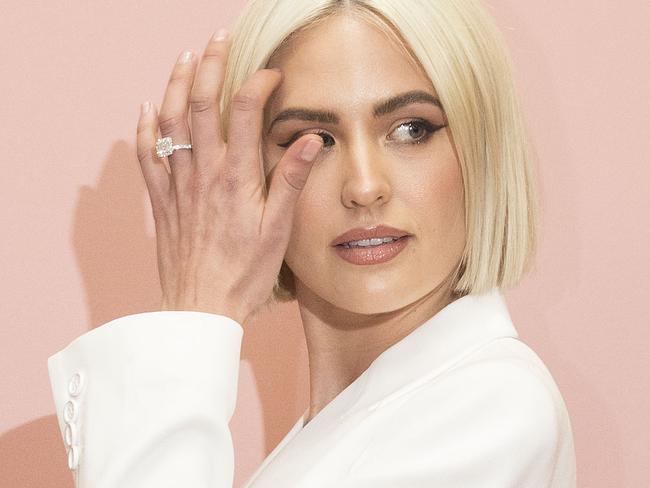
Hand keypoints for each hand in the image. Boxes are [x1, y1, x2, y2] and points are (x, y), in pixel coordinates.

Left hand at [135, 29, 322, 323]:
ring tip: (185, 58)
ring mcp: (177, 185)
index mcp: (236, 178)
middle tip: (218, 39)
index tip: (271, 73)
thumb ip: (290, 180)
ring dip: (175, 84)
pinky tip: (146, 107)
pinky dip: (144, 127)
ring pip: (169, 122)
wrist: (201, 309)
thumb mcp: (278, 230)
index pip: (242, 113)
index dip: (256, 84)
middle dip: (209, 65)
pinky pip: (147, 155)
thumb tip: (310, 139)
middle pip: (200, 105)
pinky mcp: (161, 201)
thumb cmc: (244, 274)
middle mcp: (202, 173)